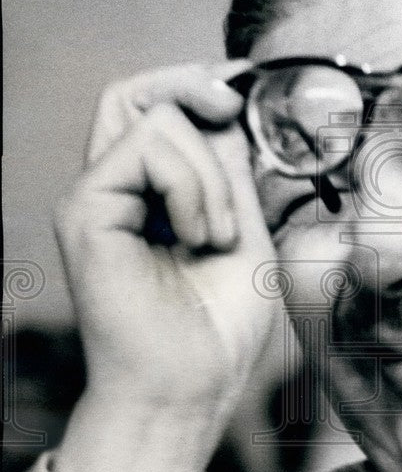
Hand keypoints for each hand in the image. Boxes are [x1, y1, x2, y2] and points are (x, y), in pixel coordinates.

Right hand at [49, 61, 278, 471]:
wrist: (190, 387)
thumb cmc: (219, 329)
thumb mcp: (245, 234)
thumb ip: (230, 174)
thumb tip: (225, 116)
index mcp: (153, 197)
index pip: (158, 111)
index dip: (197, 85)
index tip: (241, 85)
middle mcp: (118, 191)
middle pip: (134, 93)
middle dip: (193, 83)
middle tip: (231, 104)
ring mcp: (98, 198)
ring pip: (153, 116)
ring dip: (210, 172)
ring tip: (217, 234)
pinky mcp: (85, 210)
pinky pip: (146, 148)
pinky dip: (192, 185)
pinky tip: (200, 236)